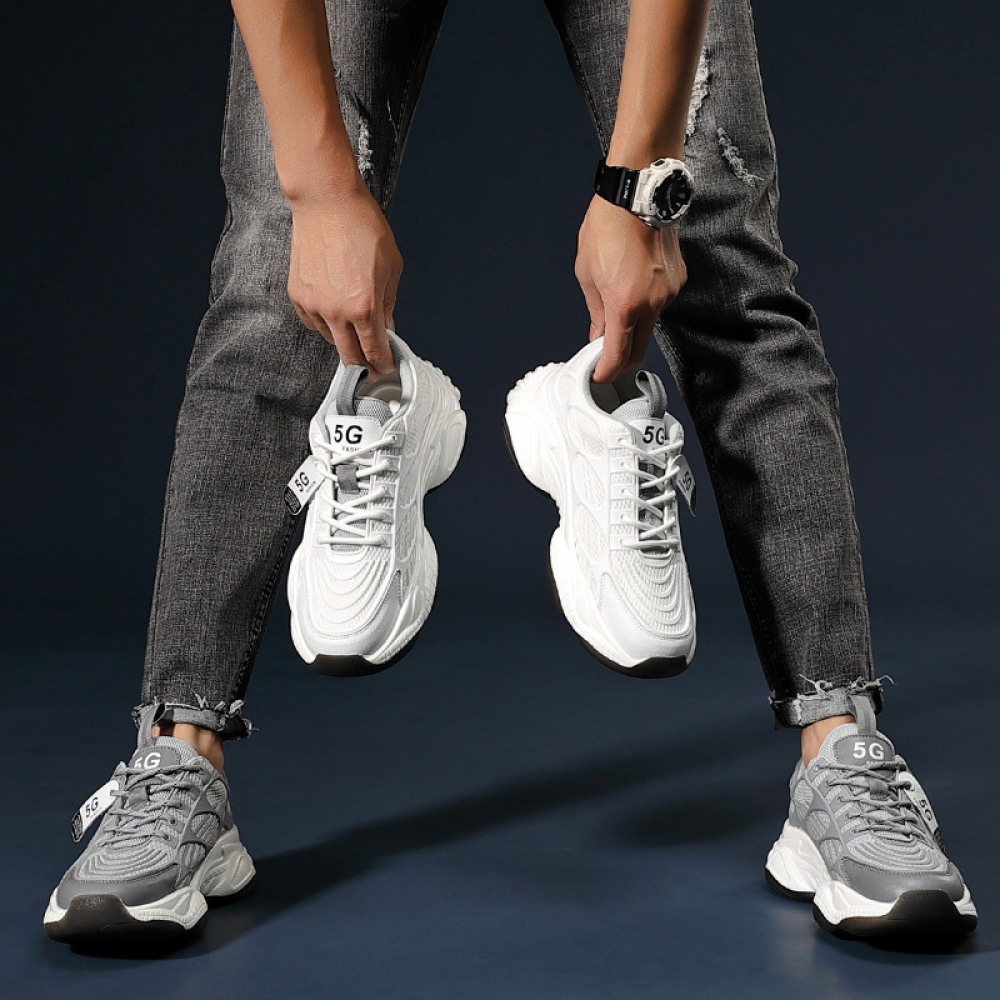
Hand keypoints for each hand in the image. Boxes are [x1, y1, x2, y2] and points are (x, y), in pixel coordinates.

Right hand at [287, 180, 402, 372]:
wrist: (325, 202)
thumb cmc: (362, 226)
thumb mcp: (391, 267)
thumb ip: (389, 303)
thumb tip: (388, 327)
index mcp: (364, 306)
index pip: (374, 351)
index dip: (383, 364)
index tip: (387, 368)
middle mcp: (336, 311)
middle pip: (350, 356)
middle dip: (364, 364)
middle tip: (373, 362)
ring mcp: (313, 305)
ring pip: (331, 339)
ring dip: (345, 339)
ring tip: (355, 325)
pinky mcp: (297, 295)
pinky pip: (313, 322)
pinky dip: (325, 323)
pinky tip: (335, 311)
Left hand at [574, 194, 686, 382]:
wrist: (638, 193)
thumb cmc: (608, 225)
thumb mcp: (587, 273)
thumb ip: (595, 311)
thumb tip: (598, 335)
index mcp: (624, 305)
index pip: (618, 356)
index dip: (606, 371)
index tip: (598, 375)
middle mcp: (652, 303)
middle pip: (639, 348)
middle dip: (622, 357)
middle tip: (605, 355)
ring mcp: (669, 292)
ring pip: (650, 326)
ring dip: (633, 326)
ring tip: (616, 304)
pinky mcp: (678, 281)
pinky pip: (660, 304)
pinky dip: (646, 305)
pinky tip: (633, 284)